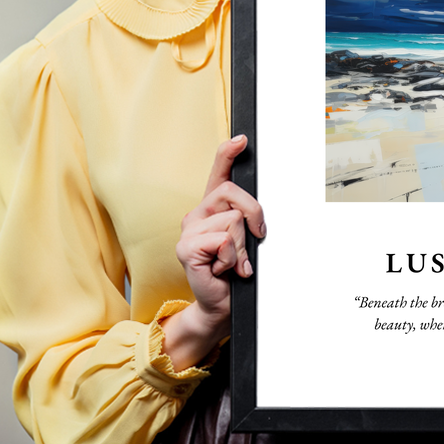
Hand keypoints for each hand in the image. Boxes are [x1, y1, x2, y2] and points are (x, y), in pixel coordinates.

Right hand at [161, 135, 265, 369]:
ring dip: (242, 246)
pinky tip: (223, 269)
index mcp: (212, 209)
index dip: (228, 153)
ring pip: (233, 220)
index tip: (242, 139)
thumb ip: (247, 220)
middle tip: (255, 239)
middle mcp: (197, 214)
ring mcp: (189, 230)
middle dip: (254, 215)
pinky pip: (223, 240)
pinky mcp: (186, 248)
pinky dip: (232, 258)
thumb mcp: (246, 240)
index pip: (218, 173)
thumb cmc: (235, 271)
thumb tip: (257, 212)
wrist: (221, 304)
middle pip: (233, 193)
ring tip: (233, 262)